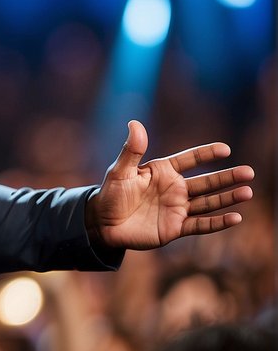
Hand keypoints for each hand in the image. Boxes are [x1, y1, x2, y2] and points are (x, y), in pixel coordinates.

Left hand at [88, 120, 253, 249]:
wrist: (102, 223)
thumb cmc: (110, 194)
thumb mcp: (119, 171)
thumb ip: (131, 150)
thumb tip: (134, 123)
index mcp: (164, 171)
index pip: (190, 159)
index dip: (206, 154)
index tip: (225, 149)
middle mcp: (175, 189)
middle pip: (206, 181)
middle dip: (227, 177)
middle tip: (248, 172)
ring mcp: (177, 208)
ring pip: (208, 202)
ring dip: (227, 198)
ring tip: (247, 192)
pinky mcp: (175, 228)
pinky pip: (201, 224)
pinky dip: (218, 222)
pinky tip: (235, 217)